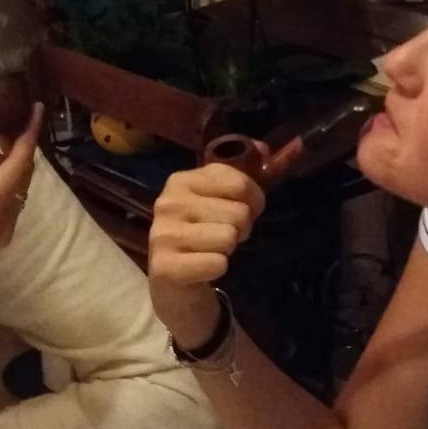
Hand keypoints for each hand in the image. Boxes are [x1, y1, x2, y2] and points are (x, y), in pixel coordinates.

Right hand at [147, 163, 264, 342]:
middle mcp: (168, 203)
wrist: (173, 281)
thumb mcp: (218, 199)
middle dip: (240, 228)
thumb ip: (242, 172)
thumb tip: (264, 147)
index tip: (244, 210)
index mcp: (181, 180)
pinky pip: (217, 262)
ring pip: (228, 237)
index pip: (239, 182)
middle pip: (238, 212)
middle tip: (223, 236)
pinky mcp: (165, 265)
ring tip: (211, 250)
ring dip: (227, 249)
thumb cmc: (201, 233)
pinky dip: (217, 268)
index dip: (252, 199)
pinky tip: (203, 267)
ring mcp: (163, 234)